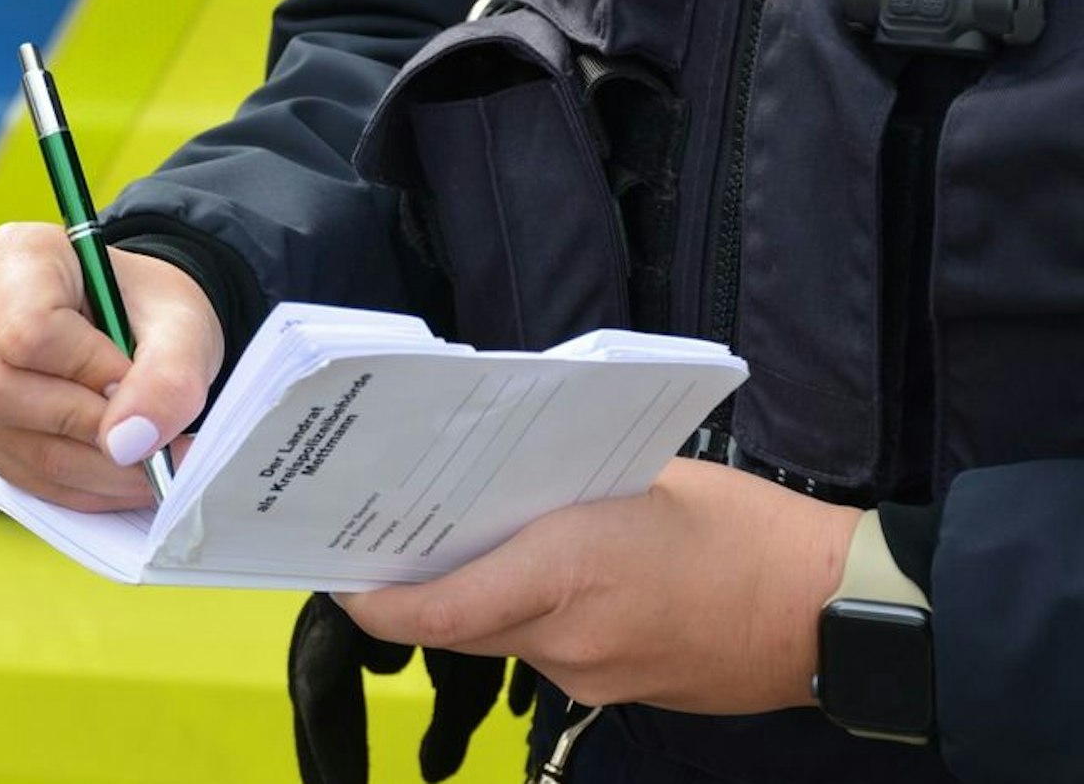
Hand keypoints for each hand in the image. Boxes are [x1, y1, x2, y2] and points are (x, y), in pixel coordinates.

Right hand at [0, 221, 223, 510]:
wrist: (141, 327)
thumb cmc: (151, 310)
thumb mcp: (182, 326)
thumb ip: (169, 377)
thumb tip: (128, 444)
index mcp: (14, 256)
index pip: (26, 330)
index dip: (87, 369)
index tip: (133, 375)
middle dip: (82, 425)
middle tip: (145, 435)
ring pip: (7, 440)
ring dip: (91, 468)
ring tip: (151, 463)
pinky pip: (18, 473)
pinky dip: (80, 486)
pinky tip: (122, 473)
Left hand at [336, 458, 860, 713]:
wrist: (832, 613)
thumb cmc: (746, 528)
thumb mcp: (642, 477)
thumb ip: (560, 488)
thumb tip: (499, 484)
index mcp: (565, 573)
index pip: (436, 607)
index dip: (375, 598)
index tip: (339, 575)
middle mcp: (566, 640)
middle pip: (455, 626)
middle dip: (415, 590)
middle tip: (386, 540)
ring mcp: (593, 678)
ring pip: (498, 642)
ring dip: (474, 602)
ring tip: (460, 545)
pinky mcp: (619, 695)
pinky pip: (546, 655)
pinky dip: (527, 618)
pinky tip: (539, 577)